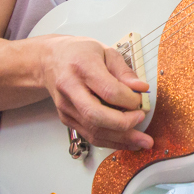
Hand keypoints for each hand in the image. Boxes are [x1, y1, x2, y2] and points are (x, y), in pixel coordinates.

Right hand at [38, 35, 152, 150]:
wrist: (50, 60)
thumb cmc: (79, 53)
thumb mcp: (106, 52)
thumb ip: (124, 71)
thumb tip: (141, 88)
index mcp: (82, 67)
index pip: (108, 91)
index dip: (129, 99)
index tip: (141, 99)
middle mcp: (70, 89)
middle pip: (97, 116)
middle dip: (124, 124)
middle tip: (142, 120)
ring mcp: (66, 107)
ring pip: (93, 131)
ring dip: (121, 139)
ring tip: (143, 141)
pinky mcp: (66, 118)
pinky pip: (90, 135)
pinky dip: (111, 141)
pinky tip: (127, 141)